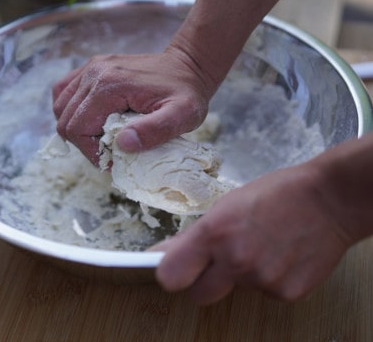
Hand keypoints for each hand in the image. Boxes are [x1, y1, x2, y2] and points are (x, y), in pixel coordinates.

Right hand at [52, 50, 215, 164]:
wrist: (189, 65)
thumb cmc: (187, 93)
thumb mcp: (182, 116)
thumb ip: (154, 131)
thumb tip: (122, 144)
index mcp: (109, 86)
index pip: (77, 129)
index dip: (91, 152)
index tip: (113, 160)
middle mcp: (94, 73)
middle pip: (66, 119)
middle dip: (84, 143)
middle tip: (110, 151)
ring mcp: (92, 67)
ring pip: (61, 106)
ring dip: (77, 128)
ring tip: (103, 137)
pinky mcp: (94, 67)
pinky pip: (65, 91)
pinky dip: (72, 110)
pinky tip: (91, 120)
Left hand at [153, 163, 352, 304]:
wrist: (328, 200)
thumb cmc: (275, 194)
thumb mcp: (227, 205)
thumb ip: (194, 237)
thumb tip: (162, 254)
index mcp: (214, 233)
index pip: (170, 276)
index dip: (172, 273)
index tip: (177, 268)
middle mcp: (236, 261)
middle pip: (198, 295)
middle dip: (203, 282)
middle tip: (217, 262)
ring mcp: (263, 280)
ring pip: (234, 291)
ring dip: (240, 276)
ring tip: (261, 247)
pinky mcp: (287, 294)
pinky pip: (263, 293)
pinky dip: (267, 279)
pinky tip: (280, 255)